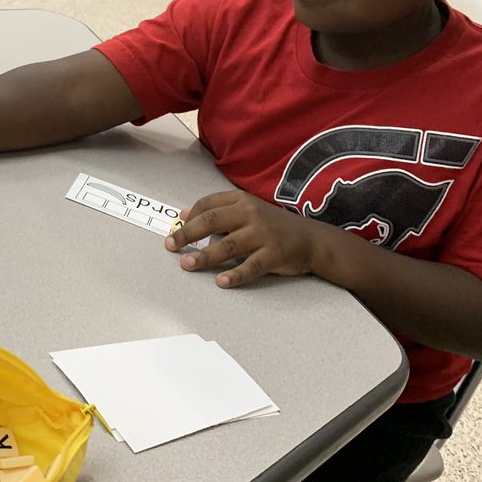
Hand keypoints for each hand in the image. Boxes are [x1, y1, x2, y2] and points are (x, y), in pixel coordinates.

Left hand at [164, 190, 320, 287]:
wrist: (311, 238)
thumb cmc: (272, 225)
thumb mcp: (246, 210)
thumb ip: (218, 210)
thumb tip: (184, 214)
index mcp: (241, 200)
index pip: (208, 205)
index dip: (188, 217)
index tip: (174, 230)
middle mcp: (250, 214)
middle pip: (212, 222)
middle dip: (188, 234)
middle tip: (171, 245)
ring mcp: (263, 234)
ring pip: (227, 246)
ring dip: (204, 256)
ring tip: (187, 264)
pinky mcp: (274, 254)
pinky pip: (251, 266)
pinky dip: (235, 275)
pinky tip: (221, 282)